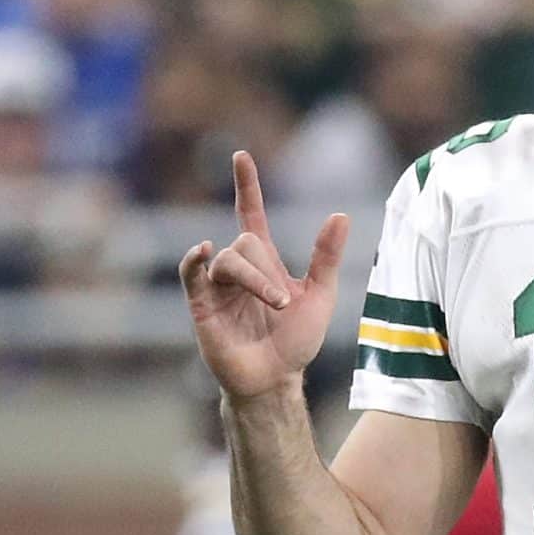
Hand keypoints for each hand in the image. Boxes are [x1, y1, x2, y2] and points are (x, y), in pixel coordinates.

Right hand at [179, 152, 349, 402]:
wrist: (277, 378)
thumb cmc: (297, 341)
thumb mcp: (320, 294)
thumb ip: (326, 255)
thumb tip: (340, 215)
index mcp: (264, 263)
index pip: (249, 214)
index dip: (246, 186)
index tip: (241, 156)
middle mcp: (237, 270)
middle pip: (244, 242)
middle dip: (267, 270)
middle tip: (283, 303)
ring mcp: (216, 287)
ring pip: (228, 259)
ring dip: (254, 280)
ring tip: (275, 305)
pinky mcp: (201, 306)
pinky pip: (193, 274)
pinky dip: (195, 260)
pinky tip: (202, 250)